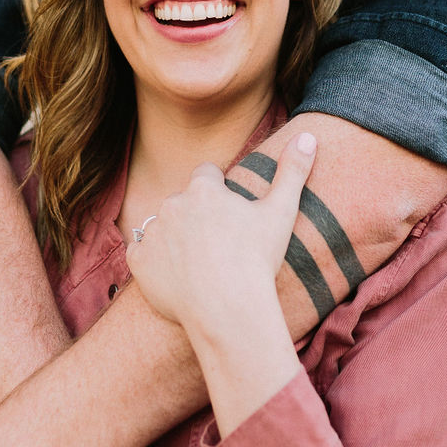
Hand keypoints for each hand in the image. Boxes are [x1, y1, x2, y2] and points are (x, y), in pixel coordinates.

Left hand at [126, 131, 315, 335]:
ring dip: (175, 239)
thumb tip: (308, 135)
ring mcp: (152, 232)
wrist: (228, 311)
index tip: (230, 215)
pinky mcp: (138, 261)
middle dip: (196, 216)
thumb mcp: (281, 213)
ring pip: (162, 227)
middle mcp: (172, 203)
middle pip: (183, 202)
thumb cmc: (257, 261)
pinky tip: (178, 278)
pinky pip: (142, 255)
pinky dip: (155, 264)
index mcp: (203, 188)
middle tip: (218, 246)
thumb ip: (292, 171)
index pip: (207, 174)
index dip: (219, 191)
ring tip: (200, 265)